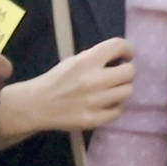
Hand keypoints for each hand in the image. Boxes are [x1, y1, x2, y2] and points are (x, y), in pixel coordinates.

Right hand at [0, 39, 134, 148]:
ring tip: (112, 90)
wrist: (37, 105)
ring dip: (122, 89)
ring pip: (127, 91)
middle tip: (119, 75)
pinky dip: (114, 107)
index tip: (127, 55)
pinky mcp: (94, 119)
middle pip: (129, 72)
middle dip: (126, 71)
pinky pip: (118, 111)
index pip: (119, 46)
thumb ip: (95, 58)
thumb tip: (119, 58)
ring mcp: (95, 101)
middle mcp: (94, 80)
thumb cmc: (56, 80)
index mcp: (87, 60)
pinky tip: (106, 104)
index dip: (127, 49)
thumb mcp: (73, 61)